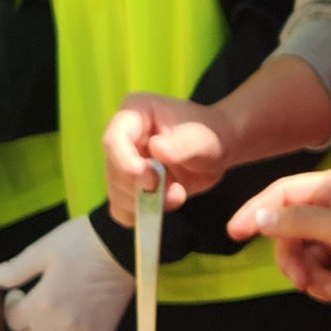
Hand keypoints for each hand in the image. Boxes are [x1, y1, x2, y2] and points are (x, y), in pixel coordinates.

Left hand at [0, 215, 132, 330]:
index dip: (11, 307)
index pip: (12, 322)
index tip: (20, 293)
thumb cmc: (79, 243)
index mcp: (43, 302)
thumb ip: (10, 270)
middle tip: (34, 305)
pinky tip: (71, 329)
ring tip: (53, 316)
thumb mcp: (41, 250)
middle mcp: (60, 324)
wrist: (122, 246)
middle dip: (25, 323)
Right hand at [103, 94, 232, 222]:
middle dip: (141, 189)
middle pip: (113, 171)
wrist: (217, 149)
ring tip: (177, 195)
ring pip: (116, 193)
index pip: (113, 140)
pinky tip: (161, 209)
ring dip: (145, 204)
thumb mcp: (201, 138)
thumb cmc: (209, 135)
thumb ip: (180, 145)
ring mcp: (123, 163)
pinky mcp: (130, 186)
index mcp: (133, 114)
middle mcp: (121, 138)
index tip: (151, 181)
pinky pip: (121, 209)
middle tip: (175, 192)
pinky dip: (139, 216)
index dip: (126, 164)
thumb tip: (156, 149)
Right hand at [227, 168, 330, 315]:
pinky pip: (317, 276)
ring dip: (312, 277)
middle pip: (288, 233)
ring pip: (301, 258)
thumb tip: (259, 219)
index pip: (281, 195)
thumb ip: (295, 222)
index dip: (256, 212)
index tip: (234, 234)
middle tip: (300, 278)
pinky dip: (325, 287)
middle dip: (293, 259)